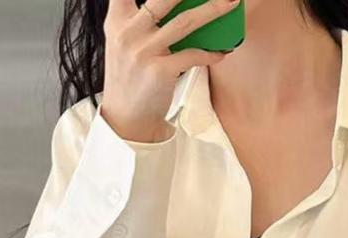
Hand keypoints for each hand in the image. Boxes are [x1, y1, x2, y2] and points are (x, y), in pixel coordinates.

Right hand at [101, 0, 239, 141]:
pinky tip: (222, 51)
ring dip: (211, 11)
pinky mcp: (160, 71)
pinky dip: (210, 53)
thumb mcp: (125, 41)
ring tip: (230, 3)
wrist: (127, 116)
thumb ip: (140, 19)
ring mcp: (144, 51)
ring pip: (184, 23)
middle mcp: (129, 31)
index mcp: (118, 19)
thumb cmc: (132, 76)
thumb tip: (179, 8)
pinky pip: (192, 55)